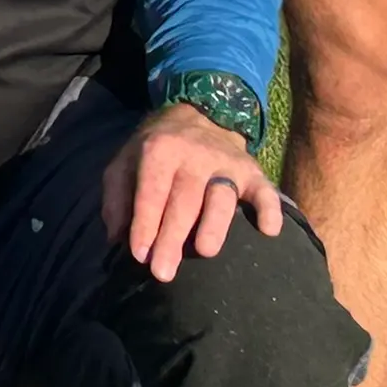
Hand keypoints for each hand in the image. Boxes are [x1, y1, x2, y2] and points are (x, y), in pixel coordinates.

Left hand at [103, 102, 281, 285]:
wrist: (200, 113)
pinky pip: (265, 191)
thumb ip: (117, 196)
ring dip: (214, 224)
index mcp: (160, 150)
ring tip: (205, 251)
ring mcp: (227, 164)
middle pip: (184, 200)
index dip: (144, 223)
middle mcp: (195, 156)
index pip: (151, 191)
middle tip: (163, 273)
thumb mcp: (126, 161)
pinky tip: (269, 230)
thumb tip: (116, 237)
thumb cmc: (157, 149)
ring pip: (222, 196)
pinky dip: (270, 209)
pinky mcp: (253, 172)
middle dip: (172, 237)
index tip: (139, 256)